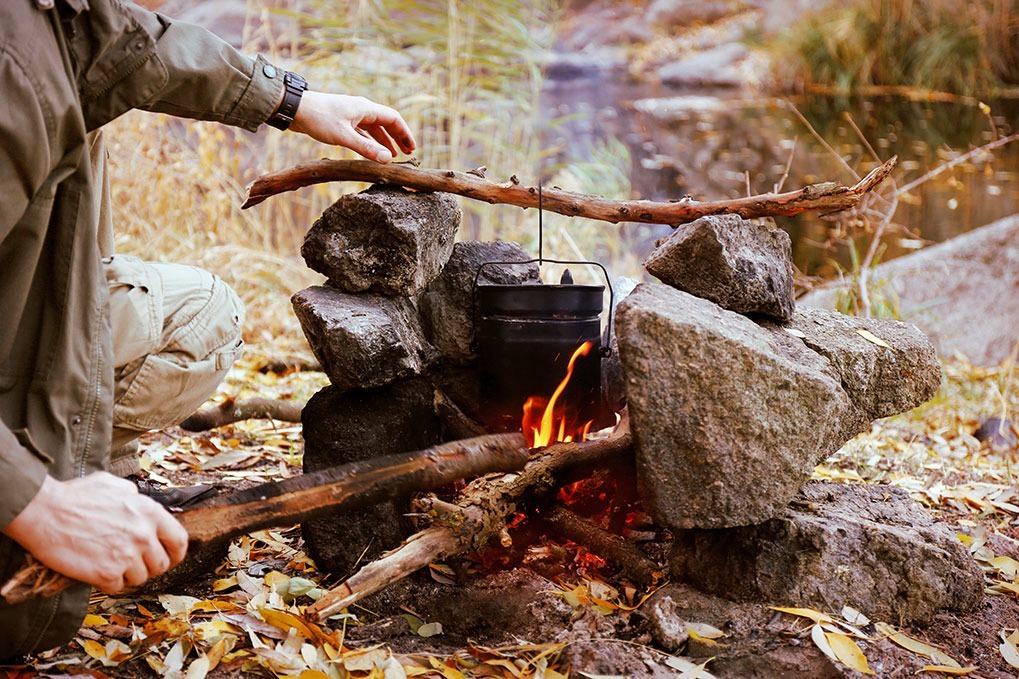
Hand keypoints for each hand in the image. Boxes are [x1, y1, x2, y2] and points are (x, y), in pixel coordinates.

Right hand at [2, 473, 187, 593]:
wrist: (44, 511)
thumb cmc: (75, 496)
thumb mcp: (115, 485)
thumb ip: (135, 496)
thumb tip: (140, 502)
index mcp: (150, 512)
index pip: (178, 540)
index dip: (176, 553)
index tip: (170, 558)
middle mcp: (144, 535)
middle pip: (161, 564)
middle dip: (149, 566)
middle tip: (132, 564)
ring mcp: (127, 556)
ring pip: (140, 578)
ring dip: (127, 575)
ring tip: (109, 563)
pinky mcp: (107, 574)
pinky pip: (118, 587)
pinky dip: (107, 583)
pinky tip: (95, 570)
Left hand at [290, 92, 416, 162]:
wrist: (294, 109)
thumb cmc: (319, 119)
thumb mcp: (344, 137)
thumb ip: (366, 148)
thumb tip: (387, 159)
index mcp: (365, 108)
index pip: (394, 118)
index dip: (405, 133)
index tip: (412, 148)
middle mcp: (361, 109)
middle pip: (386, 123)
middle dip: (397, 138)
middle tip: (407, 154)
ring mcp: (351, 115)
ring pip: (374, 128)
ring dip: (384, 141)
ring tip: (391, 156)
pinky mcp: (341, 122)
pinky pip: (362, 132)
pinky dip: (369, 141)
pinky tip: (371, 151)